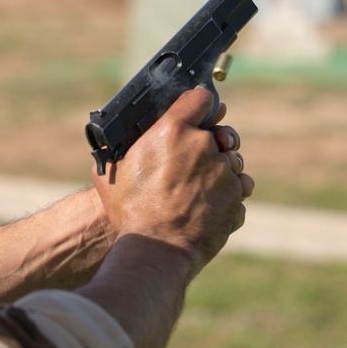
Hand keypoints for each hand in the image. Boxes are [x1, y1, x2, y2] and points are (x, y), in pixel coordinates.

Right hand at [91, 88, 249, 277]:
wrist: (155, 249)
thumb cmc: (130, 211)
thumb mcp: (113, 172)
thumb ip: (117, 149)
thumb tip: (106, 141)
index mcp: (172, 130)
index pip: (200, 98)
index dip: (200, 105)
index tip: (198, 114)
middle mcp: (202, 145)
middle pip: (221, 132)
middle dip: (213, 143)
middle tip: (197, 160)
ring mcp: (223, 171)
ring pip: (233, 161)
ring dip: (222, 170)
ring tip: (201, 188)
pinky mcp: (236, 196)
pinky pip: (240, 187)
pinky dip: (229, 194)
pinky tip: (211, 204)